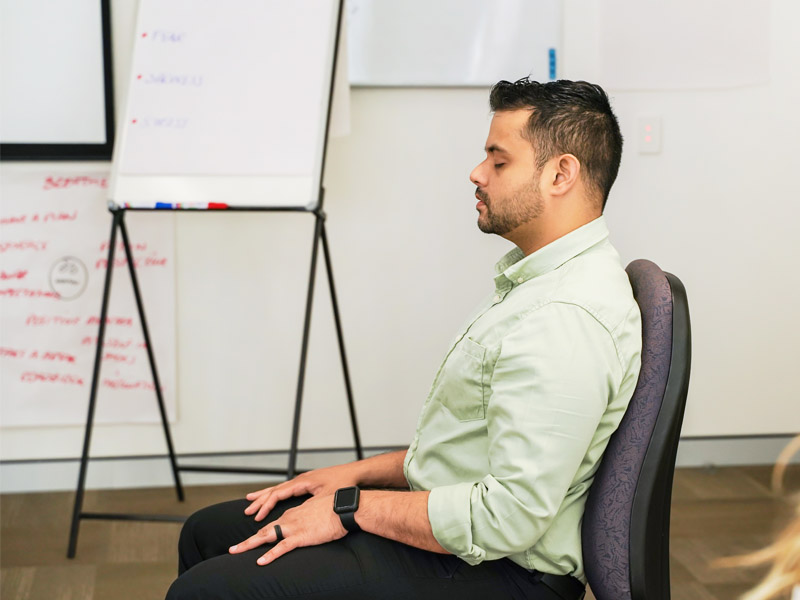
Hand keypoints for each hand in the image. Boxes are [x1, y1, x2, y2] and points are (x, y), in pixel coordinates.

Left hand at [229, 493, 346, 564]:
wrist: (344, 508)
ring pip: (266, 536)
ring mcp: (293, 527)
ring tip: (236, 551)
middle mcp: (289, 519)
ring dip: (249, 544)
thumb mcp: (318, 510)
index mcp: (294, 513)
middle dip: (247, 540)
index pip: (273, 524)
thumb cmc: (336, 508)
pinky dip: (270, 555)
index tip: (253, 539)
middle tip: (233, 549)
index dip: (262, 532)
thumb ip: (310, 516)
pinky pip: (282, 547)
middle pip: (264, 530)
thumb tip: (309, 521)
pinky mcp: (300, 536)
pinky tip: (261, 561)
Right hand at [244, 464, 357, 521]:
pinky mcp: (308, 482)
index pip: (279, 493)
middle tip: (247, 509)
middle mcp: (301, 479)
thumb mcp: (327, 496)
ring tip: (252, 500)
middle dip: (261, 500)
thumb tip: (297, 514)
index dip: (266, 505)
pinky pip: (287, 489)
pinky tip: (273, 497)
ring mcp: (304, 480)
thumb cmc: (344, 483)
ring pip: (280, 488)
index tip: (257, 516)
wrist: (354, 473)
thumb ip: (311, 503)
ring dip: (266, 495)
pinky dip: (277, 494)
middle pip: (275, 489)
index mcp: (303, 481)